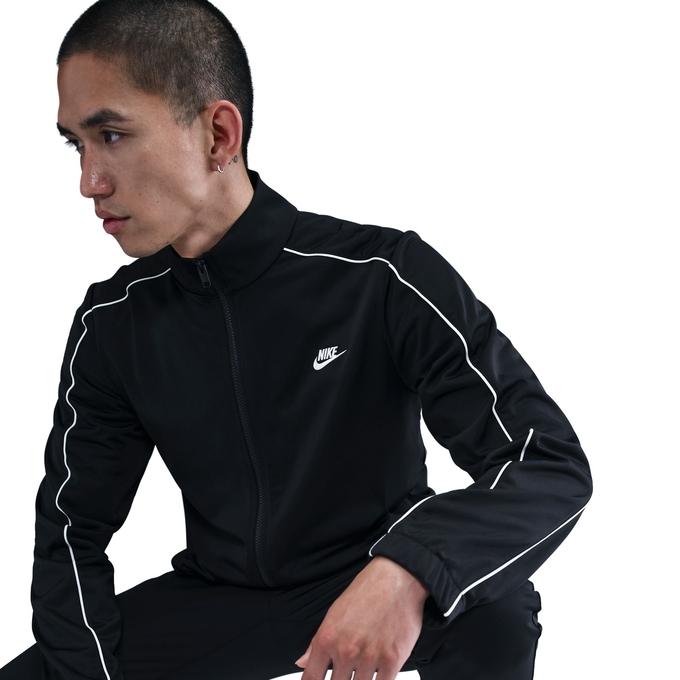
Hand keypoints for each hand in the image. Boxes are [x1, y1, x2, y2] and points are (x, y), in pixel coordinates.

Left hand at [294, 556, 428, 678]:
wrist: (396, 579)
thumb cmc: (365, 593)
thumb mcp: (334, 614)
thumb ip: (316, 644)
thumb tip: (302, 663)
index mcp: (327, 639)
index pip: (311, 678)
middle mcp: (345, 651)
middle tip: (349, 670)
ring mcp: (369, 658)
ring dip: (362, 679)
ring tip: (365, 665)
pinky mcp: (392, 661)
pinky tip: (380, 671)